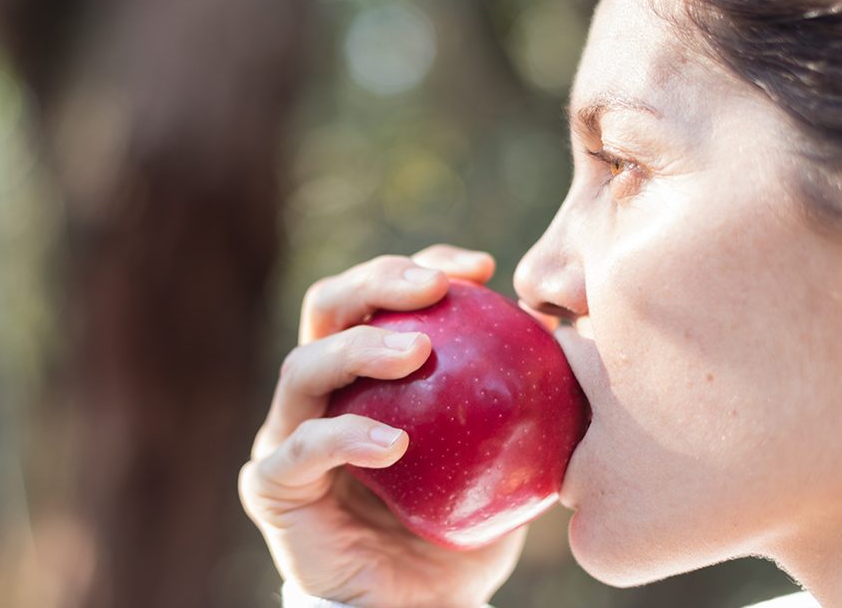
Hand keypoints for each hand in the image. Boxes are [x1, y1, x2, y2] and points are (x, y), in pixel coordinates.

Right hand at [239, 245, 526, 607]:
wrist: (426, 607)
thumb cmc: (462, 525)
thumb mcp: (506, 453)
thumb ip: (524, 394)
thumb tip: (567, 328)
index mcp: (365, 373)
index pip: (380, 297)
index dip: (421, 267)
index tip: (482, 270)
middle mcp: (320, 394)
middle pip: (327, 307)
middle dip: (378, 281)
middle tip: (436, 289)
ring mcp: (289, 437)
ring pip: (302, 367)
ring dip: (359, 349)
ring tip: (418, 354)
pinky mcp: (274, 489)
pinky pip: (300, 451)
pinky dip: (344, 437)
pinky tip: (393, 443)